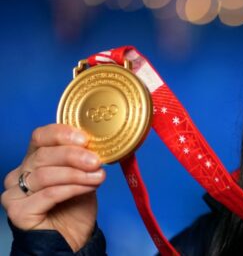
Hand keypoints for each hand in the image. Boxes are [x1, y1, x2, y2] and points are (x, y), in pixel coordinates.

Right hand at [1, 124, 105, 250]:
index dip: (62, 134)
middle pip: (43, 155)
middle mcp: (20, 174)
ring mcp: (15, 193)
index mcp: (34, 159)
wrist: (71, 238)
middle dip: (74, 156)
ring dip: (76, 174)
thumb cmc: (75, 206)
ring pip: (45, 174)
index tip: (85, 139)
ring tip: (98, 177)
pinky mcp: (18, 211)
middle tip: (96, 161)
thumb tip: (98, 145)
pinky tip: (89, 188)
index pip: (40, 137)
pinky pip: (48, 194)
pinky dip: (72, 189)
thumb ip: (84, 160)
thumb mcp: (84, 176)